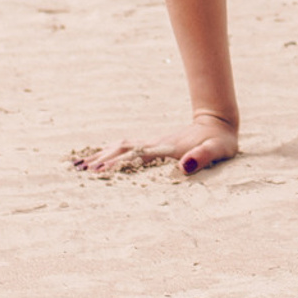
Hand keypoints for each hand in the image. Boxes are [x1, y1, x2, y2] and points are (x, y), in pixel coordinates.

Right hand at [72, 113, 237, 178]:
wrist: (218, 124)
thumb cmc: (219, 142)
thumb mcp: (217, 150)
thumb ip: (203, 156)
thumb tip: (185, 166)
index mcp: (166, 147)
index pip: (136, 155)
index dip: (117, 163)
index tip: (97, 173)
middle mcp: (155, 143)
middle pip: (121, 149)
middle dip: (100, 160)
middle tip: (77, 172)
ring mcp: (153, 142)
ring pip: (120, 146)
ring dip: (100, 155)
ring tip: (79, 165)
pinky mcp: (153, 144)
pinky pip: (126, 147)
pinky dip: (110, 153)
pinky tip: (99, 160)